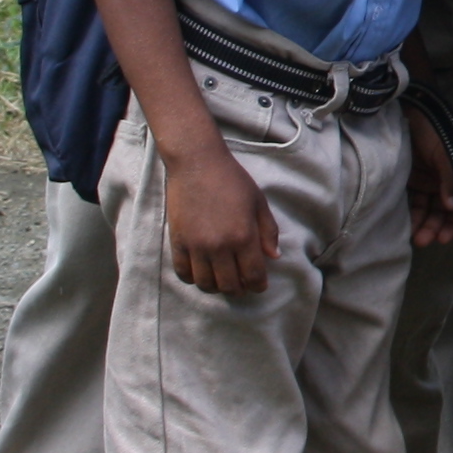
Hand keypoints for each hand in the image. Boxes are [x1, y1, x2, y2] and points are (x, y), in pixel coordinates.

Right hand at [163, 140, 279, 293]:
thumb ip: (268, 231)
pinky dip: (193, 278)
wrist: (196, 163)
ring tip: (222, 279)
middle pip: (230, 286)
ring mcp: (196, 246)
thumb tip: (274, 256)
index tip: (259, 285)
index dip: (259, 285)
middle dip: (240, 289)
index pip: (253, 275)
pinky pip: (184, 273)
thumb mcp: (258, 202)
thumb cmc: (232, 179)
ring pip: (206, 284)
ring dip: (217, 287)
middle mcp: (220, 246)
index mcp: (244, 236)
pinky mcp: (178, 242)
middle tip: (242, 283)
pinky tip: (202, 272)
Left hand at [406, 108, 452, 246]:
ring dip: (421, 224)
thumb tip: (452, 207)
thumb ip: (448, 179)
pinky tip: (403, 225)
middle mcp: (441, 182)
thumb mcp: (443, 153)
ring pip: (425, 209)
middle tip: (423, 241)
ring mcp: (424, 181)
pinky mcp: (407, 180)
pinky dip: (408, 214)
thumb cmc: (430, 130)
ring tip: (412, 237)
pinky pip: (409, 202)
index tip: (443, 239)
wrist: (407, 111)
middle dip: (434, 227)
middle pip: (441, 211)